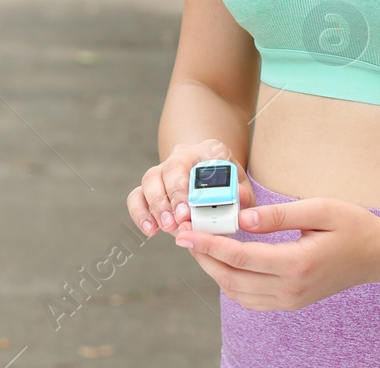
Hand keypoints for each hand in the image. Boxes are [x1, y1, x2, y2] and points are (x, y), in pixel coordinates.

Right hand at [127, 139, 253, 238]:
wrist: (212, 182)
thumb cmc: (229, 186)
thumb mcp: (241, 188)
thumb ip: (243, 194)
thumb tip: (239, 198)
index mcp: (208, 150)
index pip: (202, 158)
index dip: (195, 183)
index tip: (192, 208)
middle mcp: (181, 155)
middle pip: (171, 169)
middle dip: (174, 196)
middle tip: (180, 219)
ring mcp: (163, 170)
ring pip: (150, 180)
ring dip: (157, 206)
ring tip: (166, 227)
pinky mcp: (149, 188)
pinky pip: (136, 196)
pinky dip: (140, 213)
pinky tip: (150, 230)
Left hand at [175, 195, 379, 309]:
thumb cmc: (353, 225)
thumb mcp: (320, 209)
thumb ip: (279, 215)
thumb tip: (242, 219)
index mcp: (297, 263)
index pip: (239, 257)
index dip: (207, 244)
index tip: (185, 232)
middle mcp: (291, 288)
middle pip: (231, 279)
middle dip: (203, 257)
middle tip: (184, 235)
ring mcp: (292, 300)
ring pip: (238, 293)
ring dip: (214, 270)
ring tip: (199, 244)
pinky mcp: (292, 302)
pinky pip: (251, 299)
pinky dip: (231, 281)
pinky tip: (224, 260)